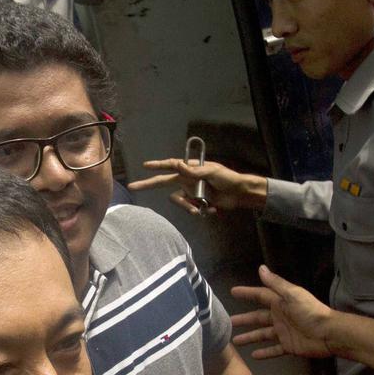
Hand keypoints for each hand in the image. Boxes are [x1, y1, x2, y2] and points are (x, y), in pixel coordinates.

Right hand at [127, 158, 264, 215]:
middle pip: (164, 182)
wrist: (240, 194)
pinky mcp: (197, 204)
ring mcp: (192, 192)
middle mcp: (187, 180)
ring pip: (179, 202)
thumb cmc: (227, 178)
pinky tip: (213, 209)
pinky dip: (201, 211)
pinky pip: (191, 209)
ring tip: (202, 208)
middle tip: (134, 187)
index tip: (145, 166)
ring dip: (189, 207)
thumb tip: (178, 164)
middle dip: (149, 184)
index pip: (170, 166)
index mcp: (190, 170)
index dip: (158, 166)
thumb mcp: (211, 172)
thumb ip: (193, 171)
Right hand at [230, 266, 338, 359]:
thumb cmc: (310, 312)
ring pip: (262, 334)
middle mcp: (280, 316)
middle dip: (244, 319)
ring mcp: (284, 332)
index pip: (260, 295)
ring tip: (235, 341)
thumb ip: (276, 283)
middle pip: (257, 317)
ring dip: (250, 337)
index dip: (247, 293)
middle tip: (228, 322)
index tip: (232, 292)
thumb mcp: (292, 294)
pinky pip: (274, 349)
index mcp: (280, 302)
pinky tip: (253, 356)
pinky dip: (264, 353)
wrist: (328, 333)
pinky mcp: (289, 346)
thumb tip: (261, 268)